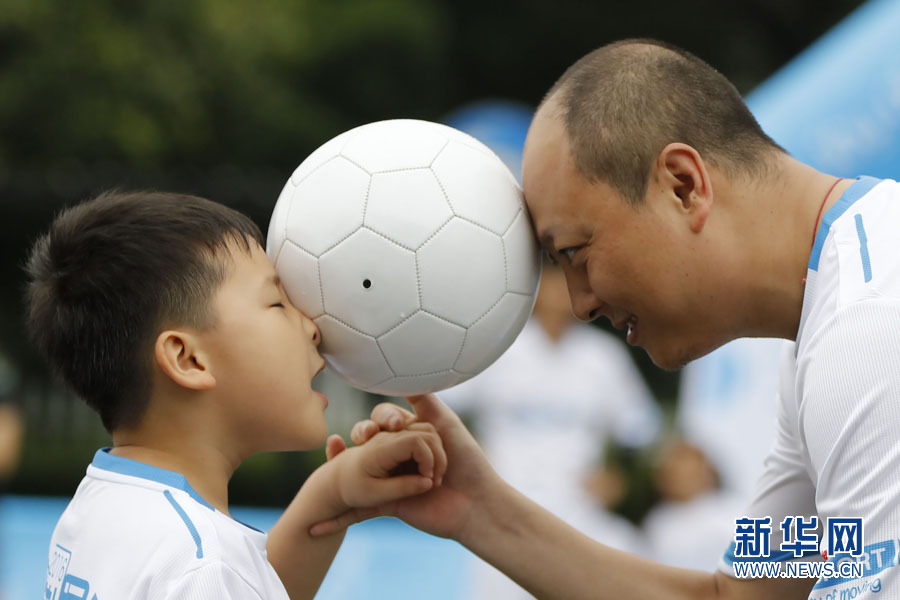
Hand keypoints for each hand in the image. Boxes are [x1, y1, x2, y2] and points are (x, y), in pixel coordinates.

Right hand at [310, 394, 502, 541]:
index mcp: (409, 434)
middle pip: (367, 439)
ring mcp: (390, 480)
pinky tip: (316, 526)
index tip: (394, 425)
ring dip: (342, 462)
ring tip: (337, 453)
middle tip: (367, 437)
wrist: (475, 503)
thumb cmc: (465, 460)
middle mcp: (398, 455)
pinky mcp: (388, 505)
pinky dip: (337, 520)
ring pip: (359, 467)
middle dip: (362, 433)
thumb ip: (423, 400)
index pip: (383, 419)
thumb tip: (404, 373)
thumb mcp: (444, 423)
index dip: (384, 418)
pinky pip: (358, 511)